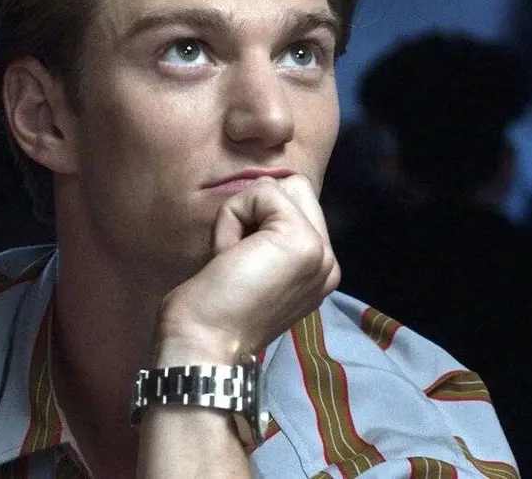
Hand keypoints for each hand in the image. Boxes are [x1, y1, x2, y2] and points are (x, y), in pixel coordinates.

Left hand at [154, 176, 339, 364]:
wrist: (203, 345)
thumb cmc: (212, 312)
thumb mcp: (254, 268)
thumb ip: (269, 237)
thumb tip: (262, 193)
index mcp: (319, 271)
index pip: (299, 205)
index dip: (259, 220)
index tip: (242, 266)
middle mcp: (328, 262)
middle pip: (296, 188)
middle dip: (256, 211)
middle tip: (237, 258)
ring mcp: (320, 251)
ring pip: (280, 187)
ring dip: (243, 213)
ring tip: (234, 257)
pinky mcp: (301, 239)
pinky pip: (262, 192)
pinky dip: (232, 216)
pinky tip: (228, 255)